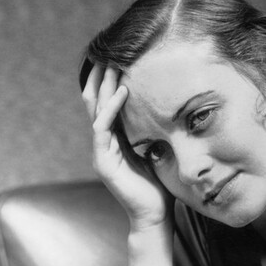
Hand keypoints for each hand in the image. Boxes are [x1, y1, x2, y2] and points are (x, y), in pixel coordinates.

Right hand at [82, 63, 171, 229]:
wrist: (155, 215)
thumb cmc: (159, 184)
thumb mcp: (157, 149)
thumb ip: (153, 130)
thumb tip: (169, 105)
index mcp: (114, 138)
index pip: (106, 102)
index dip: (108, 79)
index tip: (117, 55)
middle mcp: (103, 142)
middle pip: (95, 100)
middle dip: (100, 75)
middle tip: (107, 50)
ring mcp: (101, 151)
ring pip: (96, 110)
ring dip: (104, 85)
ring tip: (112, 63)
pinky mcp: (103, 161)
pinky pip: (102, 129)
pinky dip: (111, 109)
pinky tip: (123, 92)